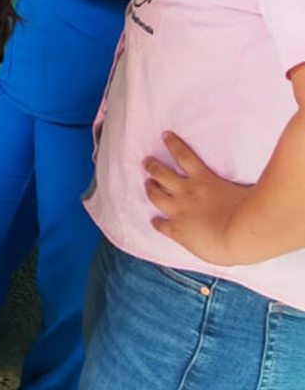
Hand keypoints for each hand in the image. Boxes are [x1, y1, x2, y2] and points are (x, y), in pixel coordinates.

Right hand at [145, 131, 254, 264]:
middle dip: (150, 187)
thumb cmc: (232, 248)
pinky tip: (168, 136)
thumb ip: (202, 244)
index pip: (161, 225)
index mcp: (177, 229)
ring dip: (154, 166)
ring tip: (148, 161)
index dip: (158, 222)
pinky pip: (184, 157)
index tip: (156, 220)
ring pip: (163, 174)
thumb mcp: (212, 253)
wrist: (242, 232)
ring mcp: (188, 190)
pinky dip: (175, 145)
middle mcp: (176, 208)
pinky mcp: (203, 177)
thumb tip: (208, 243)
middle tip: (147, 182)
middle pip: (156, 194)